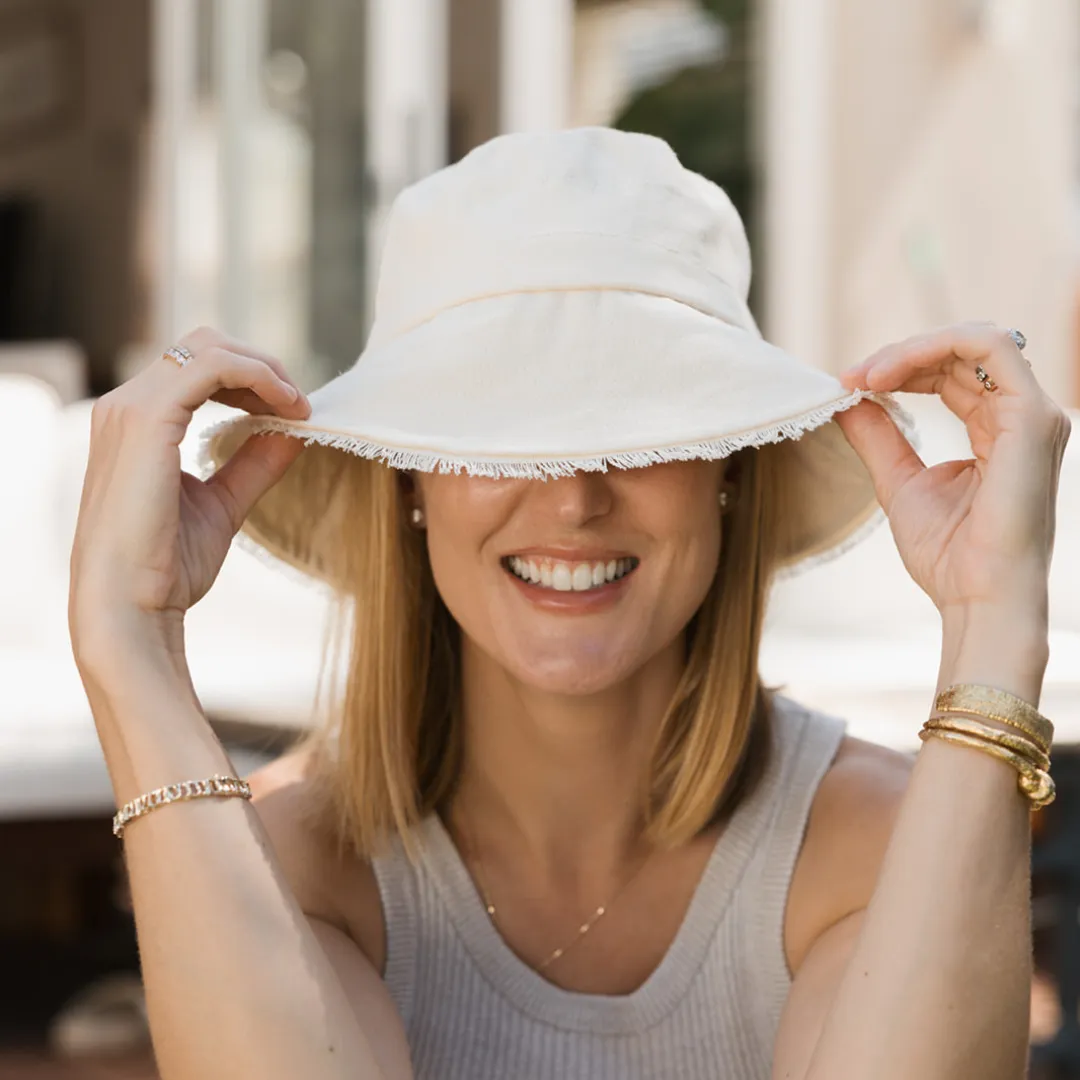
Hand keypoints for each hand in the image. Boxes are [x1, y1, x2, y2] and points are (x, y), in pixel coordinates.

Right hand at [69, 327, 310, 664]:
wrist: (129, 607)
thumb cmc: (165, 567)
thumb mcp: (222, 504)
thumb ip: (253, 465)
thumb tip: (291, 433)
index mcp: (136, 424)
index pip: (197, 369)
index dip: (252, 381)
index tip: (293, 413)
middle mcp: (125, 406)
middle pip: (204, 346)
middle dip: (261, 367)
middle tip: (299, 405)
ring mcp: (131, 408)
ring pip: (209, 347)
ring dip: (265, 370)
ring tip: (298, 407)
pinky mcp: (147, 419)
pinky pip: (214, 366)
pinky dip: (259, 377)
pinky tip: (287, 408)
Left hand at [833, 323, 1070, 620]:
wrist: (976, 597)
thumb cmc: (948, 554)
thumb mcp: (899, 483)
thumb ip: (879, 438)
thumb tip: (848, 400)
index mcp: (998, 429)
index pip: (952, 373)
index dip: (900, 368)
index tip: (849, 383)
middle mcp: (1022, 415)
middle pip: (961, 353)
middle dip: (899, 356)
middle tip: (850, 377)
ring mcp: (1033, 414)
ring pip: (975, 341)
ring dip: (911, 350)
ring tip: (865, 376)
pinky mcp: (1032, 417)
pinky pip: (990, 347)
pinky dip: (933, 347)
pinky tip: (888, 374)